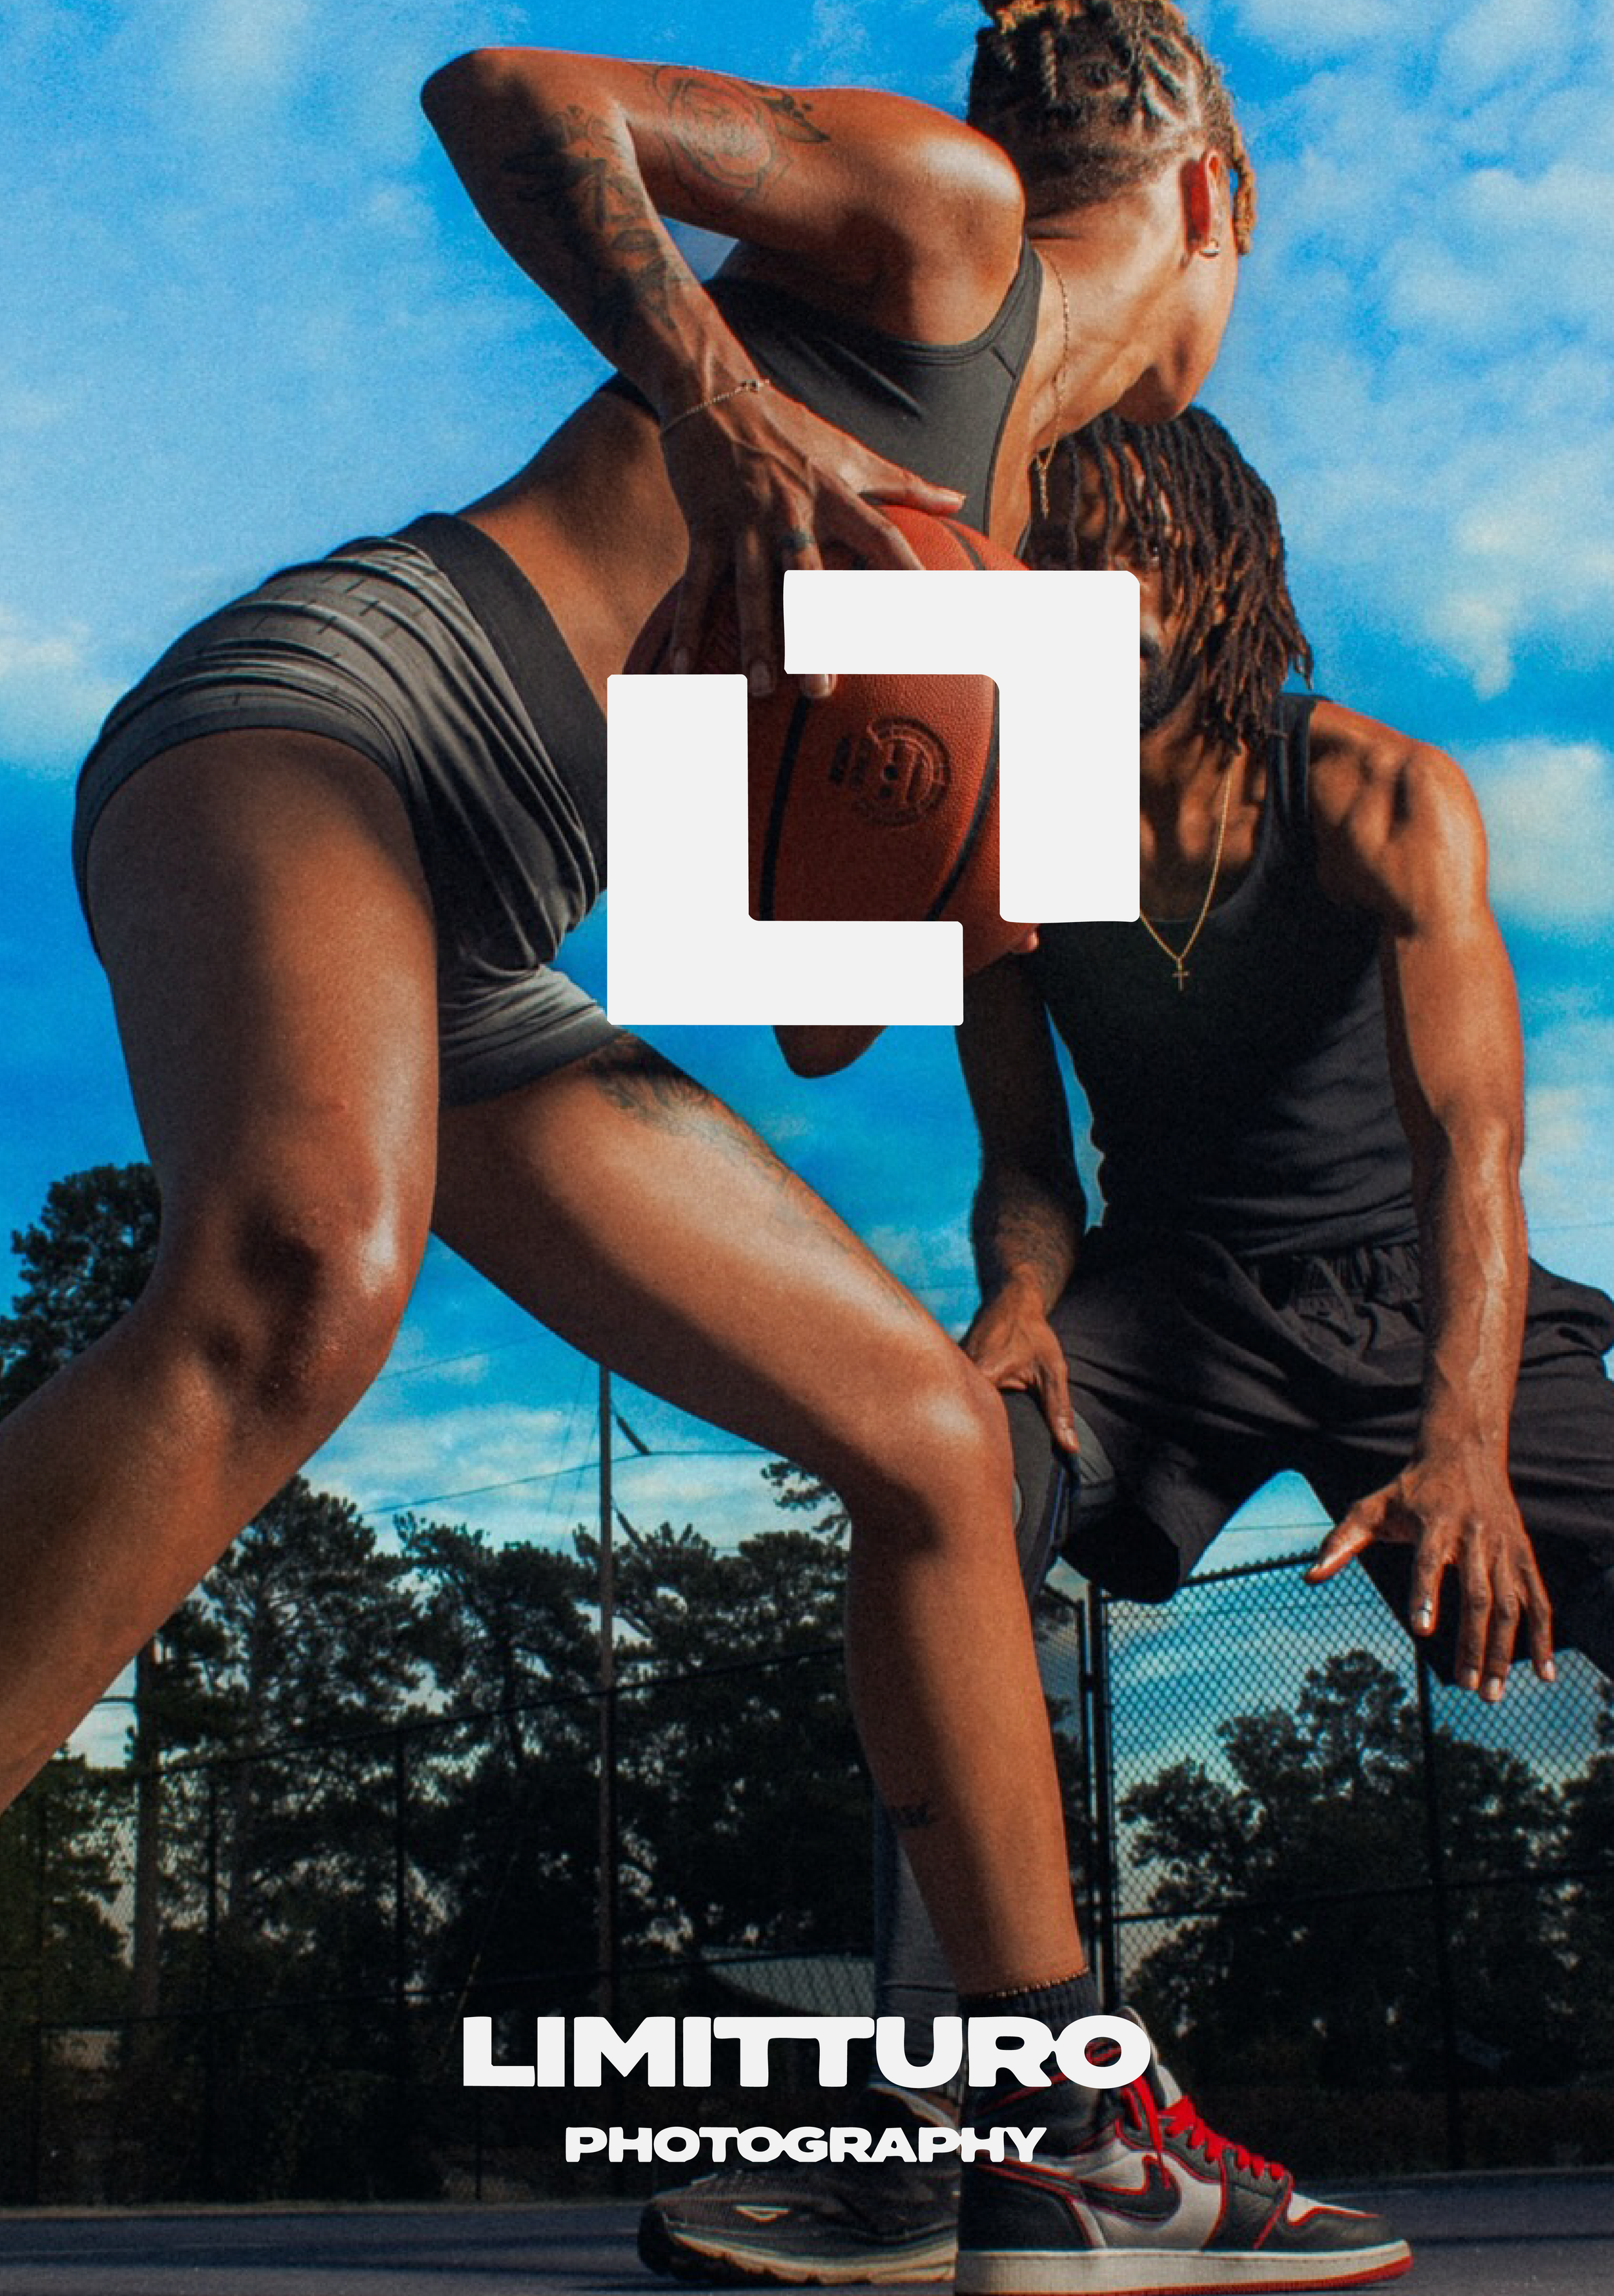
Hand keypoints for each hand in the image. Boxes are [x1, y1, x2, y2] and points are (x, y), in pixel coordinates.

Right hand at [657, 382, 964, 696]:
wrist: (713, 389)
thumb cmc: (790, 430)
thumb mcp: (850, 453)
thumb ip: (905, 484)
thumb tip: (959, 501)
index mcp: (836, 493)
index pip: (882, 538)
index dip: (909, 576)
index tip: (931, 620)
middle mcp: (793, 508)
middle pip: (809, 578)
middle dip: (815, 633)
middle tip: (824, 689)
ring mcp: (745, 518)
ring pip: (751, 588)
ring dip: (755, 641)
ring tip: (761, 689)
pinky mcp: (703, 522)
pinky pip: (696, 584)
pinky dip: (688, 626)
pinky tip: (683, 670)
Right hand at [963, 1278, 1079, 1454]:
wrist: (1013, 1300)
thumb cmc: (1034, 1334)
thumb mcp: (1052, 1371)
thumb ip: (1058, 1410)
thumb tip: (1070, 1447)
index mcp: (983, 1374)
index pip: (975, 1420)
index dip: (982, 1446)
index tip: (987, 1470)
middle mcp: (960, 1370)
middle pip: (957, 1414)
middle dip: (966, 1438)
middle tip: (970, 1467)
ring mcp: (951, 1367)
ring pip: (950, 1402)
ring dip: (957, 1421)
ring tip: (956, 1450)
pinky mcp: (949, 1366)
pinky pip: (949, 1391)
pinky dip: (955, 1405)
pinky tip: (955, 1422)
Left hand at [1306, 1447, 1554, 1699]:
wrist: (1465, 1451)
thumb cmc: (1411, 1488)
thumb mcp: (1372, 1507)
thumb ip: (1341, 1541)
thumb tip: (1310, 1576)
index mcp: (1434, 1523)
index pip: (1428, 1561)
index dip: (1425, 1593)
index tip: (1420, 1630)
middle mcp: (1474, 1535)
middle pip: (1476, 1594)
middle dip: (1472, 1644)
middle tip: (1465, 1687)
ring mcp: (1503, 1545)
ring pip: (1508, 1604)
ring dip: (1503, 1650)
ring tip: (1490, 1693)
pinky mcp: (1524, 1553)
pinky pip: (1539, 1599)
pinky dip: (1543, 1637)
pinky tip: (1544, 1674)